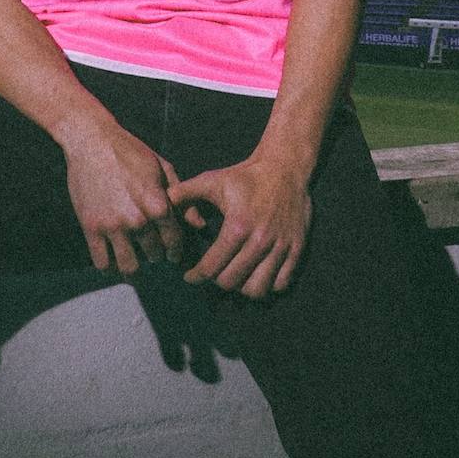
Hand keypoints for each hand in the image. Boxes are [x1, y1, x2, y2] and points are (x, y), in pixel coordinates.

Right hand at [63, 124, 186, 275]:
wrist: (92, 140)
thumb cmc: (130, 151)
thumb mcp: (162, 167)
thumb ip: (182, 198)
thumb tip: (199, 225)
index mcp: (157, 203)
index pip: (173, 240)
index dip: (176, 251)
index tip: (172, 254)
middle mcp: (137, 219)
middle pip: (153, 254)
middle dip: (156, 255)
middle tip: (152, 252)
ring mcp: (112, 225)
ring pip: (129, 266)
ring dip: (135, 266)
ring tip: (134, 260)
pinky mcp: (91, 227)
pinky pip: (102, 263)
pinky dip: (110, 267)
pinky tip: (114, 259)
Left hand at [168, 159, 311, 298]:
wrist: (284, 168)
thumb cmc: (245, 176)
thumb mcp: (213, 180)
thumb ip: (185, 192)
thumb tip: (162, 202)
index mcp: (237, 226)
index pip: (212, 266)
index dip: (196, 276)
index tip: (189, 277)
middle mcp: (260, 240)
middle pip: (232, 282)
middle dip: (216, 282)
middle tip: (211, 273)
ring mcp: (280, 246)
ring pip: (257, 289)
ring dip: (241, 288)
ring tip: (233, 277)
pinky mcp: (296, 249)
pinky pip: (281, 283)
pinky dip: (267, 286)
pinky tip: (256, 276)